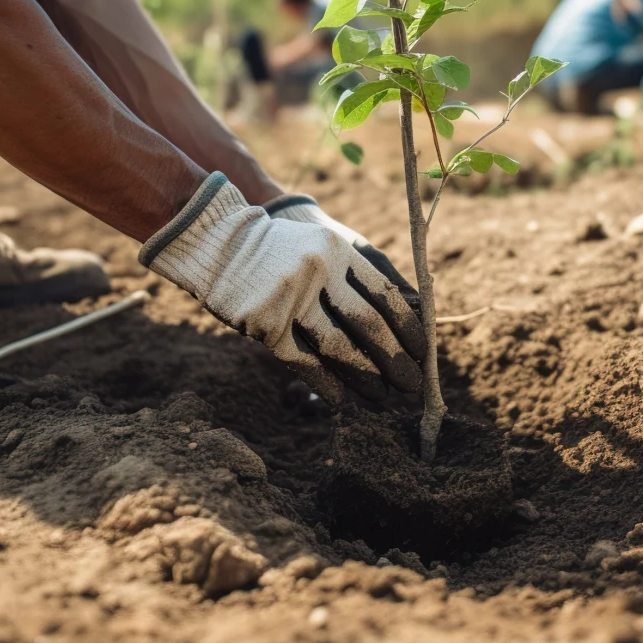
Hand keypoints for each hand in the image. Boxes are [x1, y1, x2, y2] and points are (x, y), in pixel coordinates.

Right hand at [141, 174, 425, 402]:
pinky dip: (327, 384)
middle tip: (411, 384)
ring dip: (365, 377)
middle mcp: (318, 273)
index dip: (408, 328)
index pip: (385, 295)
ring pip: (339, 348)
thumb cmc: (284, 248)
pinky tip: (344, 401)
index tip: (423, 352)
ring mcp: (290, 300)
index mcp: (338, 250)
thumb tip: (414, 311)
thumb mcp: (327, 244)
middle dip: (394, 359)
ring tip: (383, 397)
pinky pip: (305, 362)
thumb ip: (367, 272)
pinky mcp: (265, 325)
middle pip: (368, 324)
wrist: (219, 241)